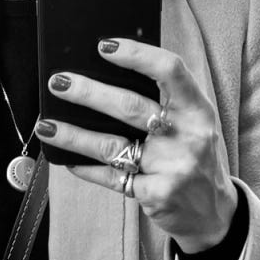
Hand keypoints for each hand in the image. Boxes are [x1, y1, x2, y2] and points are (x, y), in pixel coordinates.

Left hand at [34, 38, 236, 252]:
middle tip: (59, 82)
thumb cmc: (194, 158)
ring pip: (113, 145)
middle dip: (89, 93)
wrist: (213, 213)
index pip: (170, 71)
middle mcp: (188, 136)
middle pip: (131, 107)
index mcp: (198, 110)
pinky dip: (86, 168)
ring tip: (47, 125)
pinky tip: (66, 158)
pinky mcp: (156, 194)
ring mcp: (172, 167)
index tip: (104, 46)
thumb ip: (165, 102)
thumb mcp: (193, 125)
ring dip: (74, 134)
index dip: (136, 55)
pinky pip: (111, 177)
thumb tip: (108, 74)